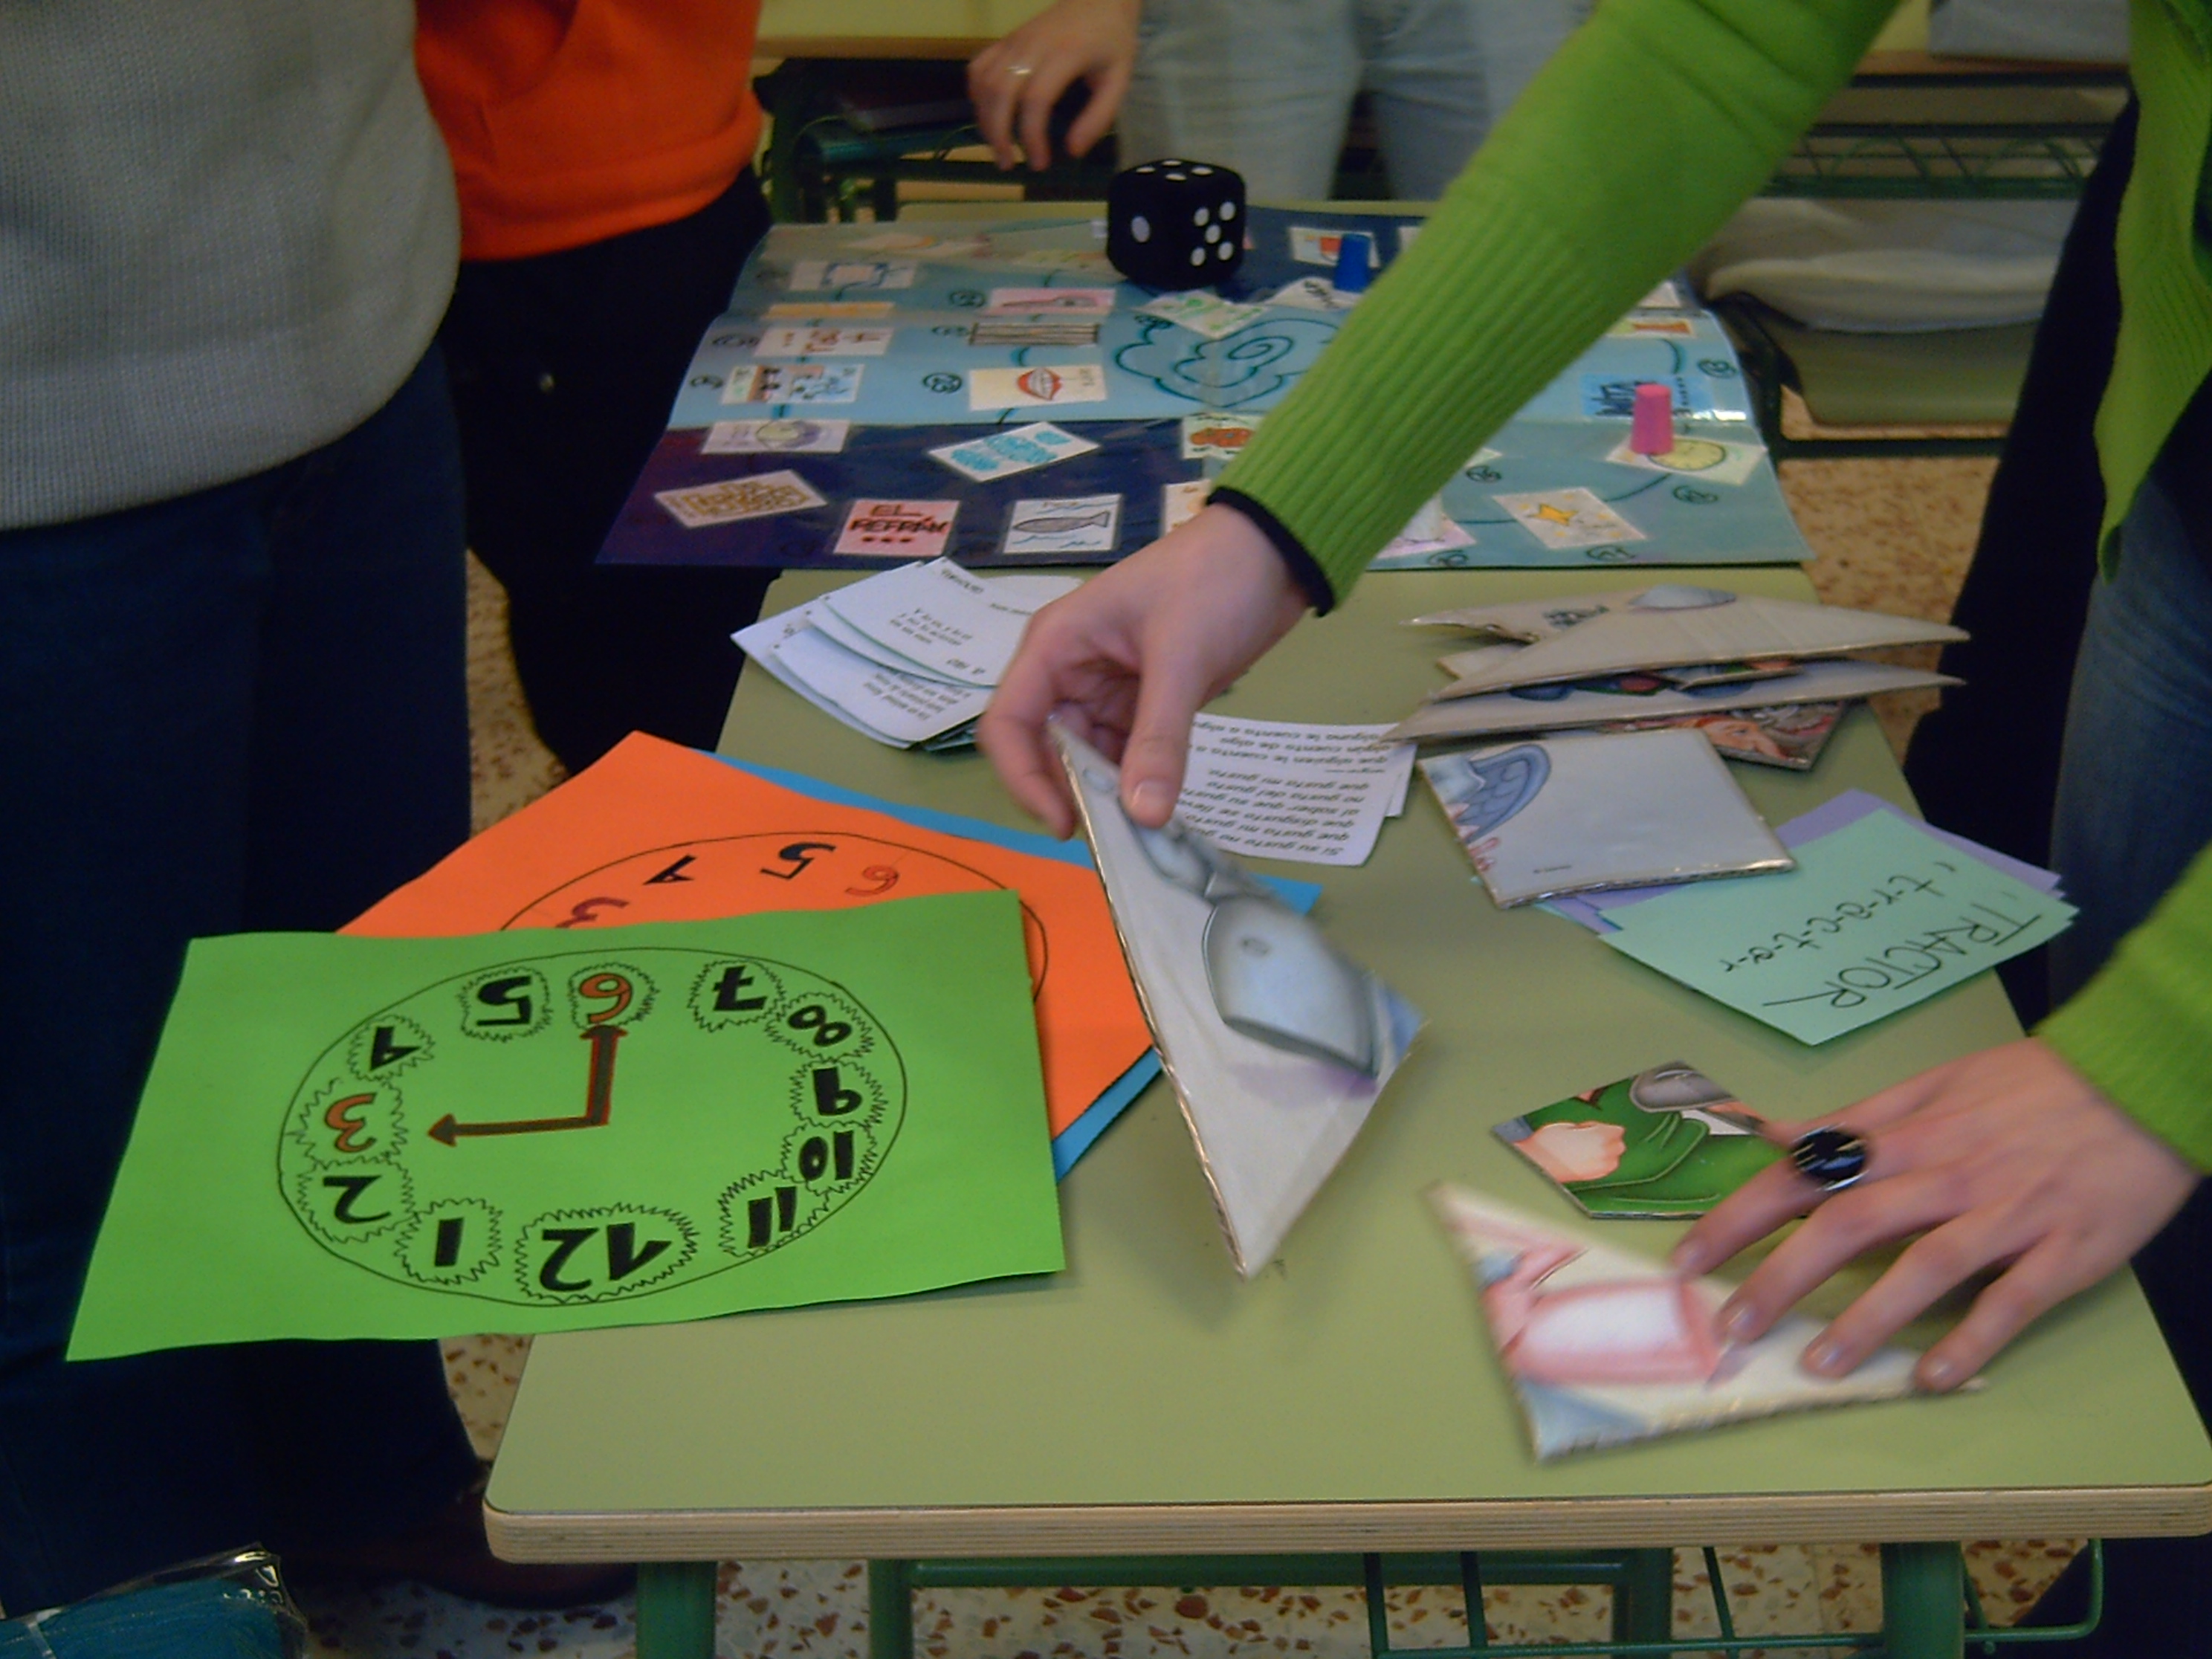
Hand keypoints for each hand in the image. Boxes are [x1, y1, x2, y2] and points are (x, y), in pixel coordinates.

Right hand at [968, 0, 1140, 170]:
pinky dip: (976, 94)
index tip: (1039, 163)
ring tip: (998, 146)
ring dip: (985, 119)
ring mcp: (1014, 41)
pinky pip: (978, 67)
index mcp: (1064, 55)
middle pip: (1001, 93)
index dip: (1032, 136)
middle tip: (1008, 164)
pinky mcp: (1005, 40)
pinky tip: (987, 115)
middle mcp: (1032, 46)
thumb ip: (1098, 117)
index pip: (1036, 100)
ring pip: (984, 81)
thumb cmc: (1111, 41)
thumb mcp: (1118, 80)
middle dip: (999, 134)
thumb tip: (1073, 151)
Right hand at [979, 503, 1308, 835]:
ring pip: (1089, 759)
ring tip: (1142, 836)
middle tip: (1116, 839)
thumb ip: (1159, 738)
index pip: (1009, 723)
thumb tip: (1144, 816)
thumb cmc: (1212, 582)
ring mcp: (1107, 689)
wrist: (1273, 551)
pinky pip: (1127, 755)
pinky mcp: (1144, 702)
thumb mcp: (1182, 659)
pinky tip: (1160, 812)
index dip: (1025, 778)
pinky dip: (1139, 783)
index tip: (1067, 823)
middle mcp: (1069, 672)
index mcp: (1055, 646)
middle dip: (1073, 793)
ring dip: (1108, 795)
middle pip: (1046, 749)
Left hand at [1672, 1038, 2199, 1390]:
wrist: (2141, 1083)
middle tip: (1730, 1326)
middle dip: (1780, 1275)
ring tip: (1817, 1366)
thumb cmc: (2030, 1087)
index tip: (1688, 1259)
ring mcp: (2006, 1215)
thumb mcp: (1936, 1083)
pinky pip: (2012, 1301)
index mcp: (1908, 1134)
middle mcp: (1947, 1174)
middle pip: (1849, 1223)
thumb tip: (1777, 1135)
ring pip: (1924, 1267)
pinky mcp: (2064, 1251)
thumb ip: (1857, 1117)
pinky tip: (1930, 1379)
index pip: (1805, 1174)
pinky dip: (1972, 1341)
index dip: (1740, 1216)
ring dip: (1867, 1318)